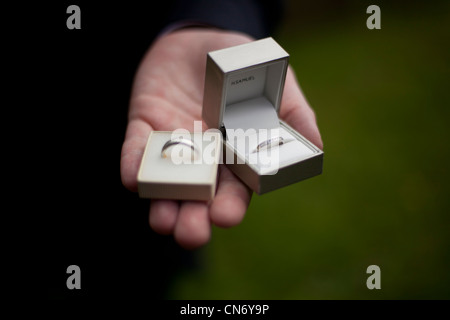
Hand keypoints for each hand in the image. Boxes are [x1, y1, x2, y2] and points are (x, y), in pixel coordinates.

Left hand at [120, 29, 322, 248]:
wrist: (204, 38)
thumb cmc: (244, 66)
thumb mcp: (276, 84)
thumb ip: (294, 112)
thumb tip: (317, 148)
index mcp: (235, 156)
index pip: (234, 189)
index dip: (231, 204)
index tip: (227, 216)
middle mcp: (203, 158)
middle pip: (199, 197)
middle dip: (194, 218)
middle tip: (191, 234)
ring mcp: (174, 143)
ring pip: (166, 182)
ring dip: (162, 203)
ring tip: (163, 221)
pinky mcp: (145, 124)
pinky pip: (137, 148)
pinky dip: (134, 164)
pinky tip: (133, 178)